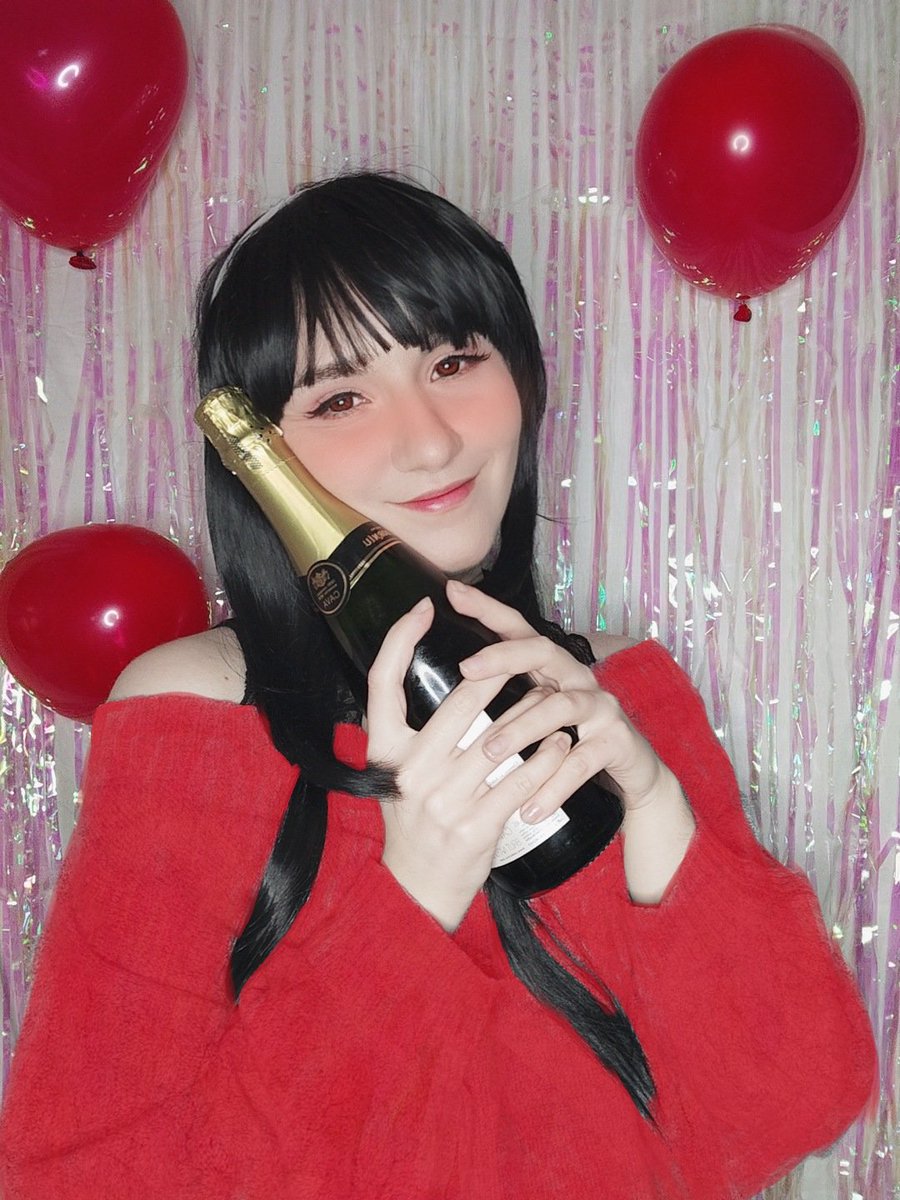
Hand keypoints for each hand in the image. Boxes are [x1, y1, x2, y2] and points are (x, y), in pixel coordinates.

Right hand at [366, 595, 573, 930]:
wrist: (418, 890)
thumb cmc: (414, 821)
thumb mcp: (396, 774)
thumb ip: (409, 733)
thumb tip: (433, 678)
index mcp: (384, 753)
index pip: (381, 683)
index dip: (399, 638)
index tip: (423, 606)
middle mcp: (409, 773)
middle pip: (458, 701)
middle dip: (497, 671)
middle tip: (523, 651)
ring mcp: (441, 801)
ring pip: (498, 738)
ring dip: (533, 713)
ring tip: (556, 695)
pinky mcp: (474, 827)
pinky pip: (519, 782)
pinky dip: (545, 760)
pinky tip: (561, 745)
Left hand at [450, 581, 695, 903]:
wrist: (632, 773)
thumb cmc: (572, 741)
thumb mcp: (536, 715)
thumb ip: (504, 699)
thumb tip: (450, 694)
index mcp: (553, 668)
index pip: (519, 628)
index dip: (488, 608)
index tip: (453, 591)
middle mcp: (578, 678)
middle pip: (543, 651)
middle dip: (504, 656)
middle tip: (466, 668)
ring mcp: (601, 707)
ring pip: (560, 707)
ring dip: (522, 728)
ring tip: (491, 751)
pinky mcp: (617, 741)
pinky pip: (582, 761)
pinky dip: (554, 785)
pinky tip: (528, 807)